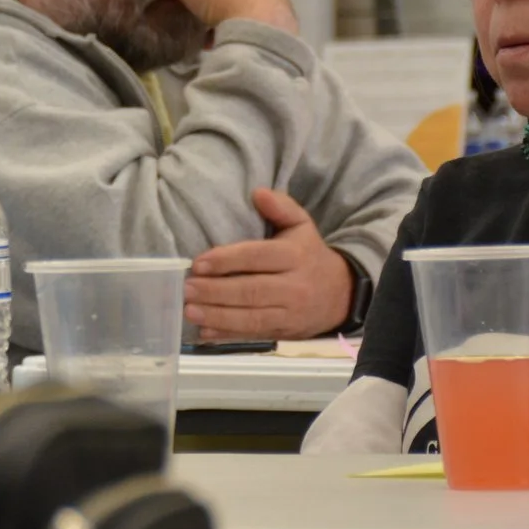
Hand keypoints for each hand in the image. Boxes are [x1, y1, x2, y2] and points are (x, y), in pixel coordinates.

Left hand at [185, 188, 352, 340]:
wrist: (341, 294)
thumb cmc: (309, 255)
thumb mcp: (302, 225)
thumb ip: (281, 207)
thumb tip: (257, 192)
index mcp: (295, 256)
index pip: (257, 257)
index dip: (226, 260)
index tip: (198, 263)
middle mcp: (294, 287)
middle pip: (251, 291)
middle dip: (215, 292)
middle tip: (187, 289)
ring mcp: (290, 314)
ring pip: (251, 318)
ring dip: (217, 316)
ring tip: (189, 310)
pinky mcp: (284, 333)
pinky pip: (254, 336)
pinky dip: (228, 336)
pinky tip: (205, 333)